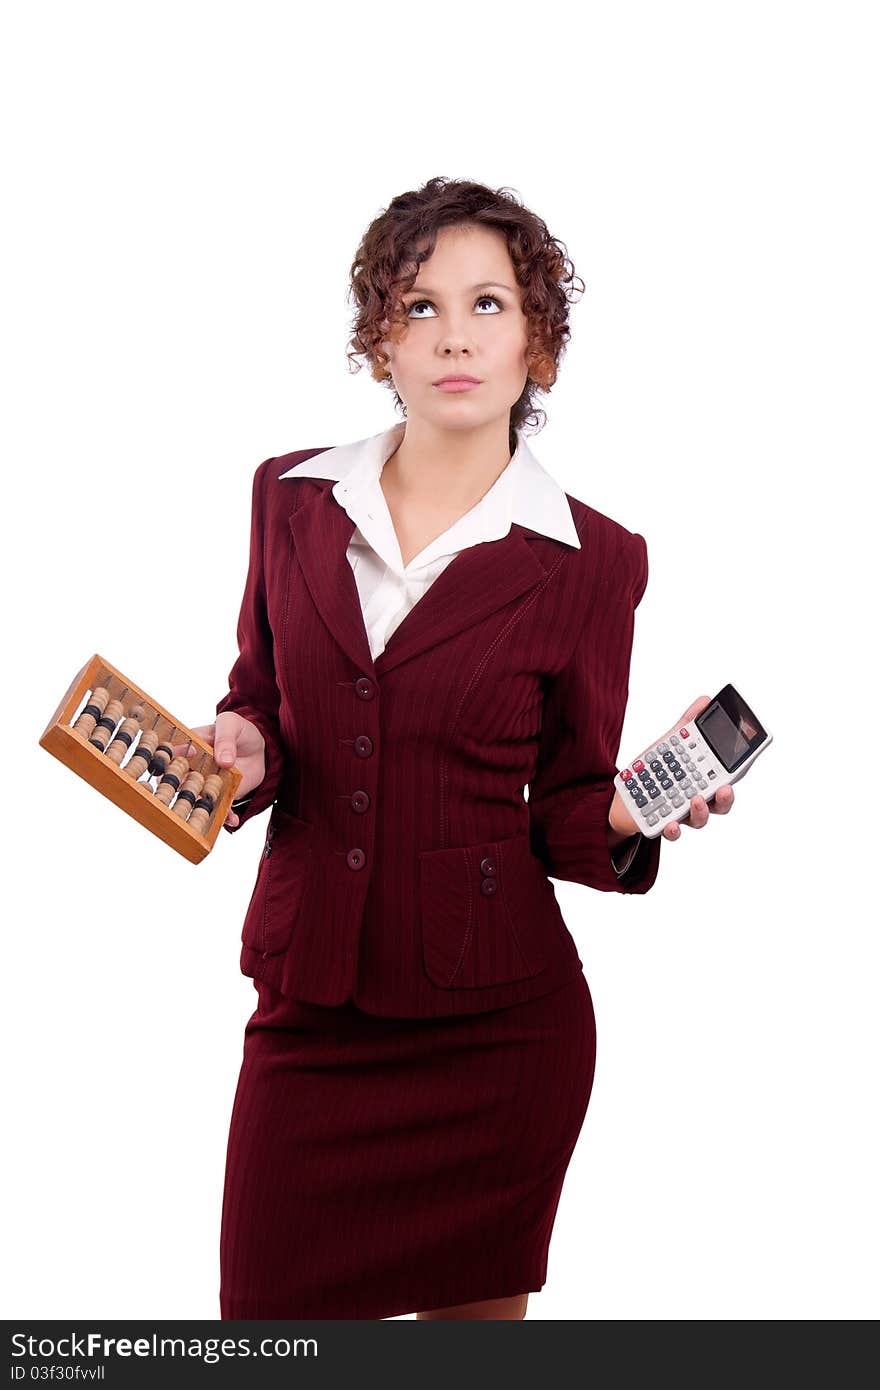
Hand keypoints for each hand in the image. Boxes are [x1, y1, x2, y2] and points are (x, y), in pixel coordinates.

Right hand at [173, 712, 265, 828]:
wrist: (260, 748)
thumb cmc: (238, 731)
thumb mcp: (231, 724)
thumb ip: (225, 739)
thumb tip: (223, 761)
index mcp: (188, 745)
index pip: (174, 752)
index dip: (176, 755)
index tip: (190, 754)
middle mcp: (192, 767)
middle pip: (179, 780)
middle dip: (182, 788)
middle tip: (193, 790)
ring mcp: (205, 783)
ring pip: (197, 797)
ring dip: (201, 806)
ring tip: (210, 811)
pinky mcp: (220, 795)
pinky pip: (219, 808)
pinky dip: (225, 816)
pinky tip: (232, 819)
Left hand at [610, 695, 735, 843]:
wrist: (626, 796)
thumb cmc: (656, 771)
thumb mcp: (670, 744)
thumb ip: (688, 725)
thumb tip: (705, 700)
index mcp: (704, 780)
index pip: (727, 776)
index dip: (740, 769)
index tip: (744, 758)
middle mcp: (699, 800)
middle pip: (721, 804)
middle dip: (725, 798)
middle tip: (725, 788)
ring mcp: (683, 815)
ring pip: (700, 820)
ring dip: (701, 811)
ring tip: (694, 799)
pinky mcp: (663, 825)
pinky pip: (673, 833)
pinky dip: (674, 830)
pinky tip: (670, 823)